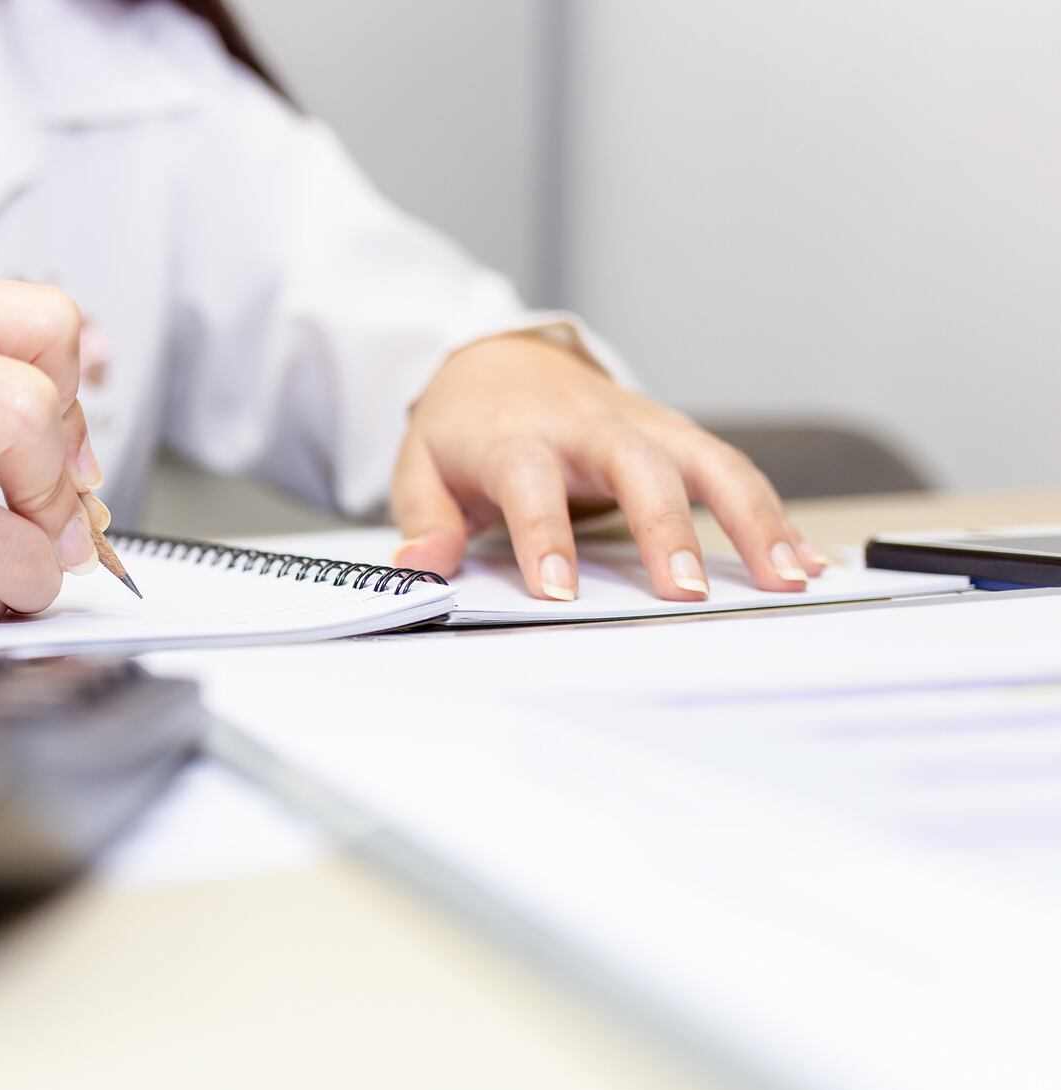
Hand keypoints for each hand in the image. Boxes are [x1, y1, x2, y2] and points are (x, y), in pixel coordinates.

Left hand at [390, 333, 827, 600]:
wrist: (499, 358)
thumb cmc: (465, 426)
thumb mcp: (422, 468)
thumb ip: (426, 519)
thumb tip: (422, 566)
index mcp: (517, 436)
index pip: (530, 484)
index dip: (543, 536)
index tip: (558, 592)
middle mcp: (588, 425)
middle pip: (637, 465)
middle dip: (666, 527)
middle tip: (687, 591)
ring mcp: (641, 424)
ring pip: (707, 460)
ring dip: (752, 518)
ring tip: (787, 578)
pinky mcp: (675, 434)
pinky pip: (732, 469)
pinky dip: (772, 512)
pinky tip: (804, 559)